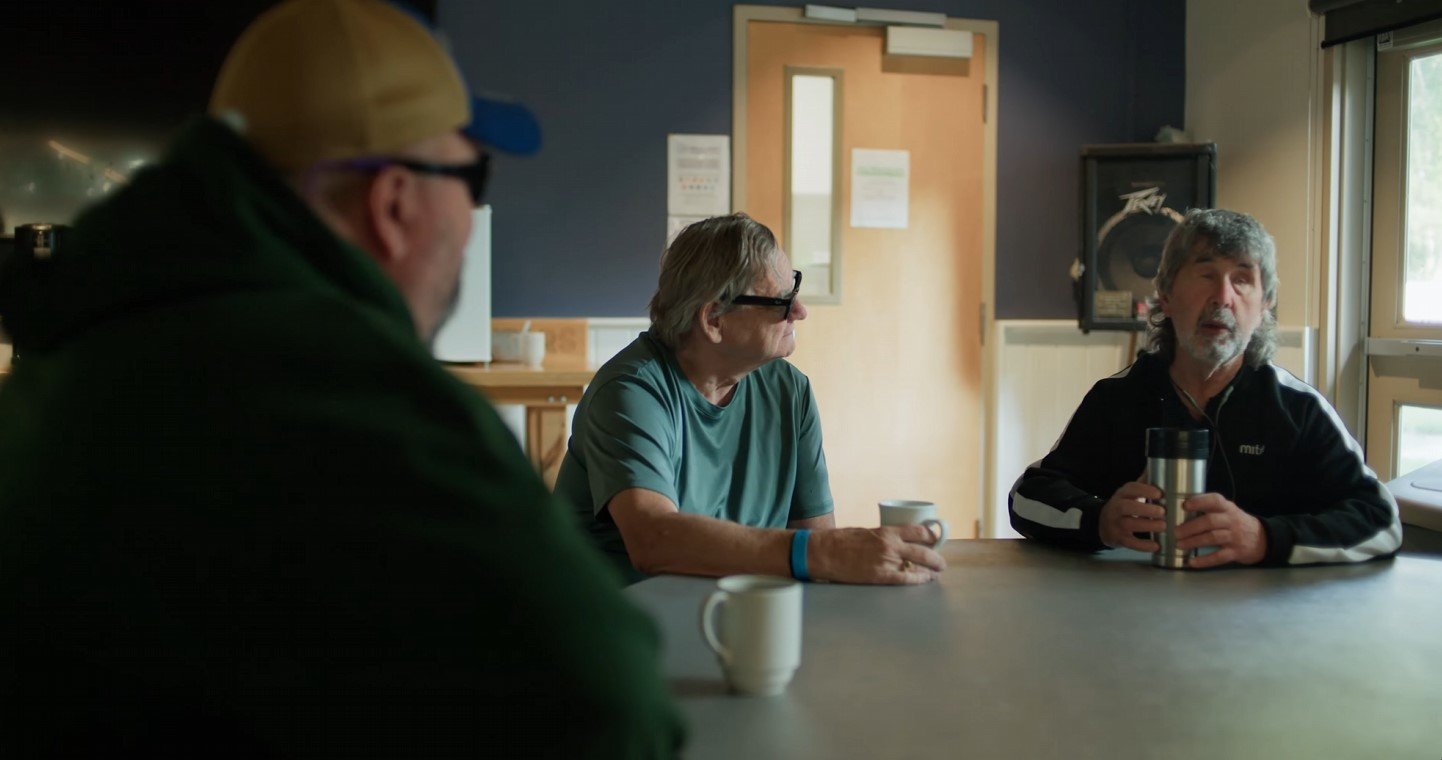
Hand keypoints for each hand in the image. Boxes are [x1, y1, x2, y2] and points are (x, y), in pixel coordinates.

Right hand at [808, 525, 945, 584]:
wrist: (825, 552)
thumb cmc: (842, 541)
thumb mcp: (867, 532)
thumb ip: (883, 538)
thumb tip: (897, 545)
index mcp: (887, 531)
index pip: (919, 531)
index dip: (932, 537)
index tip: (936, 540)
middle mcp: (891, 545)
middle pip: (924, 552)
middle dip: (937, 559)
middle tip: (941, 564)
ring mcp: (886, 561)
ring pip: (918, 567)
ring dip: (930, 571)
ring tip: (934, 574)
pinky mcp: (880, 576)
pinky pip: (906, 579)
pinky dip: (918, 580)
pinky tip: (924, 580)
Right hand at [1098, 481, 1164, 551]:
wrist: (1103, 524)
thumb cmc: (1124, 506)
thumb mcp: (1130, 493)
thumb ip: (1144, 482)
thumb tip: (1157, 465)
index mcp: (1122, 494)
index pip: (1130, 489)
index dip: (1144, 490)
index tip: (1159, 493)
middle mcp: (1116, 508)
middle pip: (1126, 507)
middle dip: (1144, 509)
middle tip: (1162, 512)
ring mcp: (1115, 524)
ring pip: (1128, 524)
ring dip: (1147, 526)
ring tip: (1163, 526)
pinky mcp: (1118, 538)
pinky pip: (1130, 543)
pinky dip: (1143, 545)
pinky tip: (1156, 546)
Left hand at [1174, 493, 1266, 567]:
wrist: (1261, 539)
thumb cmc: (1235, 523)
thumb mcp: (1227, 511)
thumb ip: (1209, 509)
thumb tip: (1179, 511)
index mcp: (1227, 508)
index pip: (1215, 500)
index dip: (1199, 502)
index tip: (1184, 505)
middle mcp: (1231, 520)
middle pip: (1210, 521)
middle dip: (1190, 527)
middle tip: (1175, 532)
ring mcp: (1235, 537)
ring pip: (1213, 538)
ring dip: (1194, 541)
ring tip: (1179, 545)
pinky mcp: (1236, 552)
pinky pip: (1219, 557)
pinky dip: (1204, 560)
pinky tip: (1192, 562)